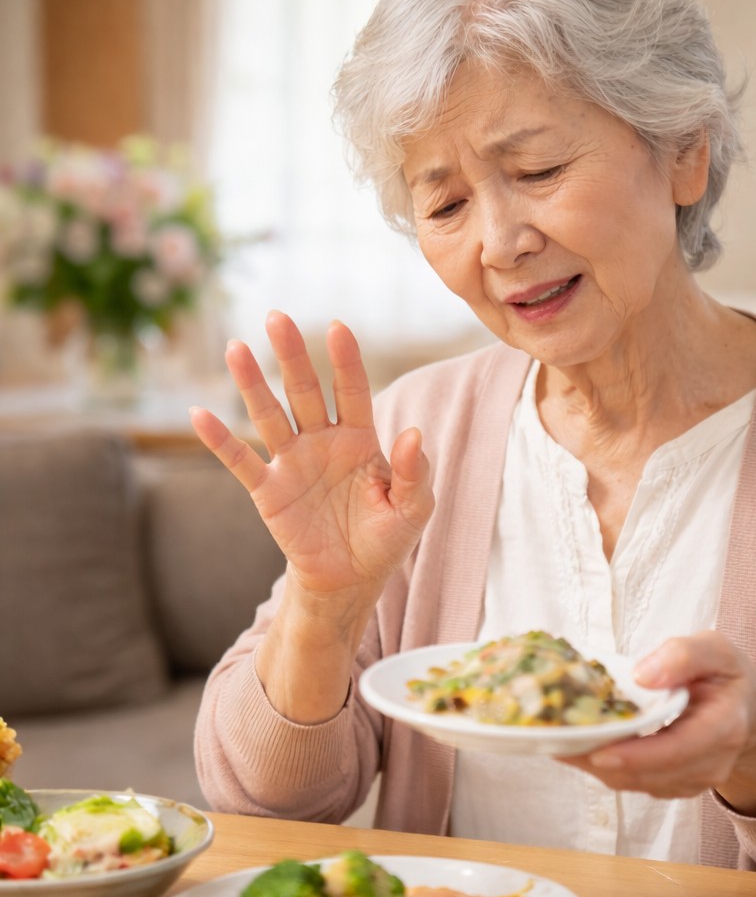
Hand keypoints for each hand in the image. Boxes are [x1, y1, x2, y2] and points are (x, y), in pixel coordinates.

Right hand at [190, 311, 434, 600]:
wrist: (352, 580)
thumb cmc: (386, 537)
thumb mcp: (414, 508)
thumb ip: (415, 472)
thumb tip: (414, 434)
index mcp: (360, 439)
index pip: (352, 390)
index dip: (346, 361)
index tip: (338, 328)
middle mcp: (323, 441)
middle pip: (305, 391)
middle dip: (292, 355)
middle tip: (277, 316)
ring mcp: (292, 463)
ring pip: (269, 415)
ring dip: (252, 383)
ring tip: (236, 347)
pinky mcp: (269, 491)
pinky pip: (241, 461)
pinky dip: (219, 440)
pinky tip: (199, 414)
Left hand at [560, 632, 755, 814]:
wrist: (746, 711)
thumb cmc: (726, 675)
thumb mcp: (715, 649)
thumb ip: (683, 655)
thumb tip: (643, 674)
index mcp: (724, 727)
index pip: (679, 750)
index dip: (638, 755)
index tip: (599, 751)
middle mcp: (710, 764)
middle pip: (649, 774)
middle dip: (599, 759)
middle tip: (556, 739)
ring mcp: (691, 780)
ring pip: (635, 783)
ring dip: (594, 764)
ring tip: (556, 738)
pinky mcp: (672, 785)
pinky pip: (633, 781)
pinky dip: (602, 765)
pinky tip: (576, 743)